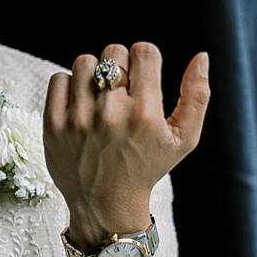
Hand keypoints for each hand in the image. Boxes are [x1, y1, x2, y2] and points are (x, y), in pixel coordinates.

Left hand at [45, 42, 210, 248]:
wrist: (106, 204)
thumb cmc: (147, 167)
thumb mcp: (184, 139)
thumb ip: (197, 97)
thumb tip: (203, 56)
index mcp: (145, 113)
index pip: (144, 51)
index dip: (146, 60)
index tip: (143, 77)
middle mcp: (111, 114)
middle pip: (114, 52)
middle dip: (121, 67)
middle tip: (122, 92)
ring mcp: (79, 119)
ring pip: (85, 62)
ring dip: (94, 75)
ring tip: (100, 99)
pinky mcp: (54, 125)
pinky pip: (58, 79)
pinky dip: (69, 88)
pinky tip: (80, 107)